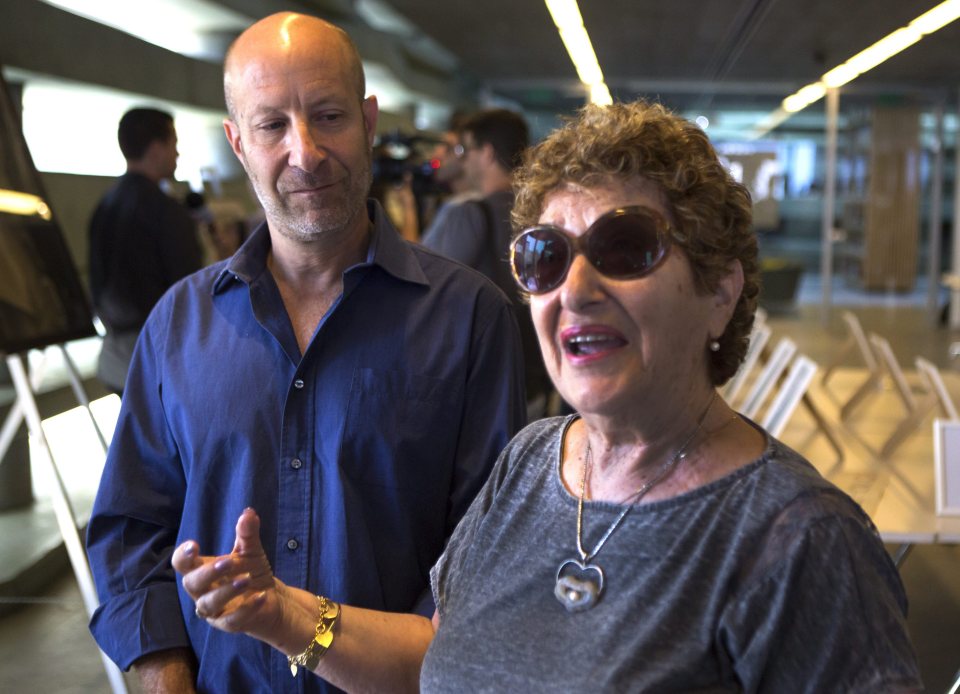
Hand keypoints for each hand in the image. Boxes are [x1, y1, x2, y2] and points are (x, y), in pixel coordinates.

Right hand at [172, 508, 283, 640]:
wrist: (271, 598)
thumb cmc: (252, 571)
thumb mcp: (251, 550)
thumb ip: (247, 533)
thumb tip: (249, 512)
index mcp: (202, 570)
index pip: (181, 564)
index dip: (183, 556)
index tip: (193, 546)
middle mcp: (203, 591)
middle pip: (192, 584)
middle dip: (208, 572)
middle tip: (229, 561)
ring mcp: (215, 610)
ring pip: (208, 604)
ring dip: (227, 591)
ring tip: (247, 578)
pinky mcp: (230, 624)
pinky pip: (232, 620)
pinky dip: (246, 608)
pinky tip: (261, 595)